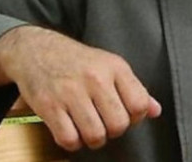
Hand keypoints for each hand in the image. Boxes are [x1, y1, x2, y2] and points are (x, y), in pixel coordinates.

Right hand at [0, 26, 161, 151]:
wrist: (35, 49)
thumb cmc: (77, 61)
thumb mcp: (109, 65)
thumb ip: (134, 88)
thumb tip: (156, 110)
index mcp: (114, 67)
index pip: (139, 105)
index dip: (135, 117)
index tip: (124, 113)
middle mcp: (94, 78)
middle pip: (118, 125)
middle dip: (113, 131)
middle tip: (104, 122)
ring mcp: (70, 92)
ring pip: (95, 136)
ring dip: (93, 139)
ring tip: (88, 127)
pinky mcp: (49, 106)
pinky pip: (69, 139)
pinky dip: (72, 141)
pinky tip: (71, 129)